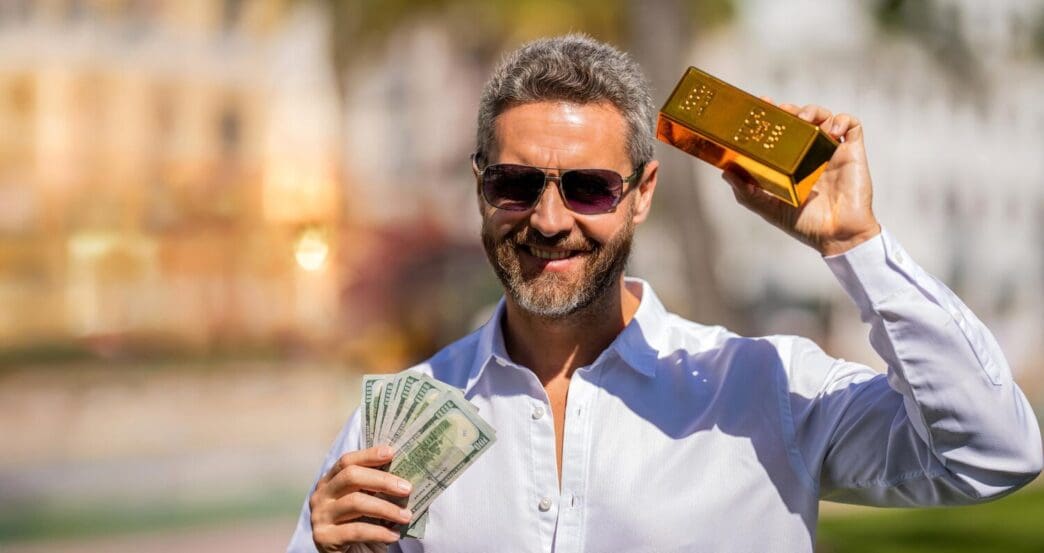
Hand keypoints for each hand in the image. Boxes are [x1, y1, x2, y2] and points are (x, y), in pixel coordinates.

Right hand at [309, 446, 413, 551]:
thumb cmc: (362, 526)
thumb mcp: (367, 503)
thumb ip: (375, 488)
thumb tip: (402, 474)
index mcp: (329, 482)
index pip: (346, 461)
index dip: (368, 455)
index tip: (392, 453)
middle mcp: (320, 496)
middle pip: (351, 477)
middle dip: (382, 480)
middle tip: (407, 489)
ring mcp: (320, 517)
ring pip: (356, 502)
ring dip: (386, 508)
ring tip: (406, 516)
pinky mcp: (324, 538)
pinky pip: (356, 530)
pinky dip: (379, 532)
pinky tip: (394, 535)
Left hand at [721, 101, 880, 255]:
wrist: (836, 236)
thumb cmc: (804, 225)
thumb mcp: (768, 208)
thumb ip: (746, 192)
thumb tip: (725, 172)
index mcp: (791, 163)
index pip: (780, 131)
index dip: (772, 114)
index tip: (761, 103)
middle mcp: (810, 154)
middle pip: (802, 118)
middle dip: (791, 109)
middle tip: (783, 111)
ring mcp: (831, 151)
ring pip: (825, 116)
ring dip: (814, 111)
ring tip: (805, 119)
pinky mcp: (852, 153)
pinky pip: (852, 125)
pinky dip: (841, 120)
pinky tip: (831, 130)